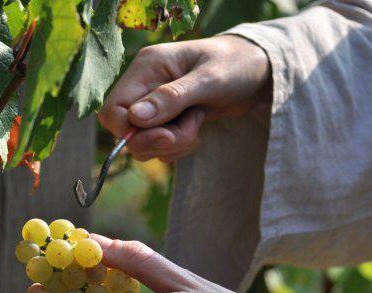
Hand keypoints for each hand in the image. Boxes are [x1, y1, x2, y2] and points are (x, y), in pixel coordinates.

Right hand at [98, 35, 270, 161]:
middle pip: (127, 133)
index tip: (167, 135)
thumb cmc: (236, 66)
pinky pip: (160, 147)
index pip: (114, 111)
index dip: (132, 132)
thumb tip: (136, 119)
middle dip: (159, 141)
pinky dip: (179, 147)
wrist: (258, 71)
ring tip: (198, 123)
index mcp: (147, 67)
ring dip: (173, 144)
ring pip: (144, 144)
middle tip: (191, 130)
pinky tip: (197, 129)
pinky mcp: (167, 120)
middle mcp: (145, 86)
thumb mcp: (208, 80)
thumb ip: (171, 98)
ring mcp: (155, 105)